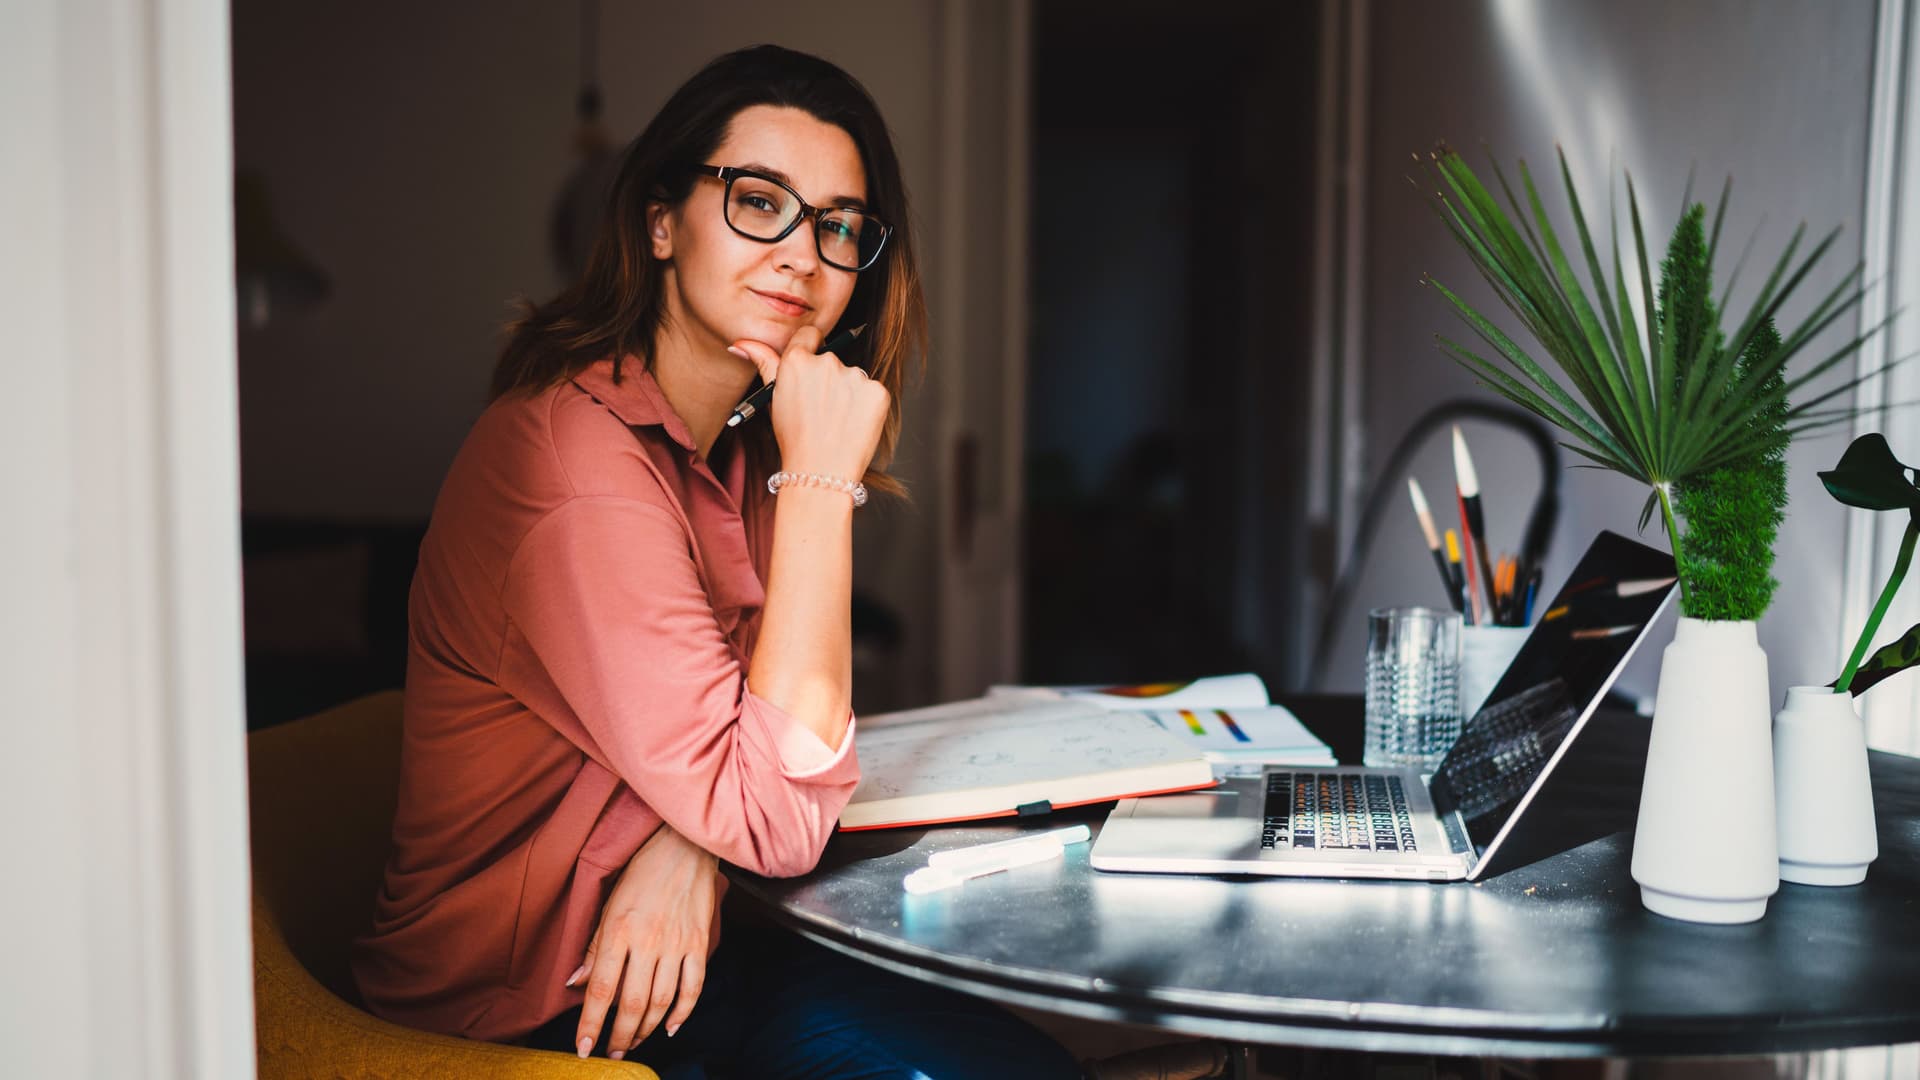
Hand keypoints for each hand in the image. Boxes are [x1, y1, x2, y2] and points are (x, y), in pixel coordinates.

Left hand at [565, 824, 720, 1058]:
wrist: (685, 846)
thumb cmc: (642, 871)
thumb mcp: (609, 903)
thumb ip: (594, 946)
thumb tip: (575, 982)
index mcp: (619, 930)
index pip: (602, 988)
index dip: (591, 1022)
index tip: (583, 1046)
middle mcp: (648, 941)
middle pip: (631, 1002)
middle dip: (619, 1035)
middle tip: (611, 1054)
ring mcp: (677, 944)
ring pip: (661, 1001)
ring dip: (645, 1028)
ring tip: (634, 1042)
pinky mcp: (700, 943)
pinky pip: (693, 986)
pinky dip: (683, 1011)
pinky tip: (670, 1027)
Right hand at [729, 326, 888, 482]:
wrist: (820, 472)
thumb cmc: (794, 438)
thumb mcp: (774, 398)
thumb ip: (764, 363)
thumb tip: (741, 344)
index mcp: (798, 360)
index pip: (810, 335)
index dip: (810, 352)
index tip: (811, 373)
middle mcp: (827, 362)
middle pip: (831, 360)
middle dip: (828, 381)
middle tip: (821, 411)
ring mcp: (855, 376)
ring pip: (853, 377)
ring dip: (848, 393)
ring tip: (837, 421)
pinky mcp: (877, 391)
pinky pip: (872, 392)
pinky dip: (866, 406)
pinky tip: (854, 424)